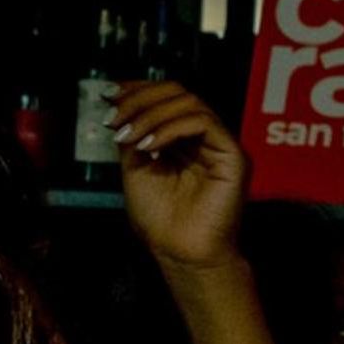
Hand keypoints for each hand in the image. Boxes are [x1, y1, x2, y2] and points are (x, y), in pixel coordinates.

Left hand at [113, 80, 246, 270]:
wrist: (178, 253)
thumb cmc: (160, 219)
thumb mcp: (136, 167)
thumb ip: (134, 134)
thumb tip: (120, 105)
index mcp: (184, 139)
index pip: (167, 97)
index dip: (138, 90)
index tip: (109, 94)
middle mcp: (205, 138)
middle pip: (178, 93)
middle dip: (140, 99)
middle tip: (115, 117)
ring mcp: (221, 145)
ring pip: (190, 103)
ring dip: (150, 114)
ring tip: (128, 135)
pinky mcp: (234, 156)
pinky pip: (203, 123)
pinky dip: (170, 128)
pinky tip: (148, 145)